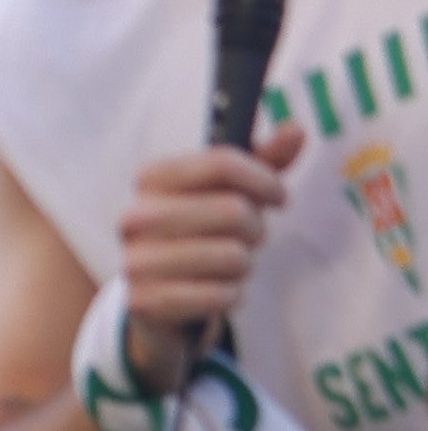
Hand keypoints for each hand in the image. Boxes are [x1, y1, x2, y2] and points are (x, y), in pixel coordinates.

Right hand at [112, 131, 306, 385]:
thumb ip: (263, 161)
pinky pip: (219, 295)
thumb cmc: (202, 232)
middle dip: (256, 228)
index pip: (223, 163)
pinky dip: (231, 295)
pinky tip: (216, 291)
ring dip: (243, 265)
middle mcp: (135, 217)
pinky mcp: (144, 301)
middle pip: (233, 210)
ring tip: (228, 265)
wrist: (157, 294)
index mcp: (151, 179)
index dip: (265, 180)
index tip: (280, 196)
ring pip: (232, 256)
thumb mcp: (229, 192)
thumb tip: (295, 129)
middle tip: (247, 238)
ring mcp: (135, 260)